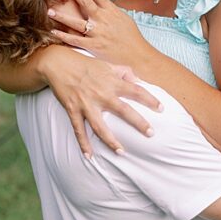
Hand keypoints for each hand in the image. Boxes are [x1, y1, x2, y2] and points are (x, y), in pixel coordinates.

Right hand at [40, 48, 161, 156]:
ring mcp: (86, 103)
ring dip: (111, 140)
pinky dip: (83, 144)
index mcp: (112, 82)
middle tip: (151, 133)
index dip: (150, 99)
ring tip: (122, 152)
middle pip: (124, 110)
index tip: (162, 109)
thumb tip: (139, 80)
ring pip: (100, 126)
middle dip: (138, 122)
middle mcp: (101, 94)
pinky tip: (90, 156)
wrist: (58, 63)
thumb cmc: (86, 64)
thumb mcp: (107, 64)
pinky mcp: (72, 110)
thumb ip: (124, 72)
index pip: (136, 91)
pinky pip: (78, 130)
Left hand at [48, 0, 152, 65]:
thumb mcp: (123, 18)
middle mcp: (103, 20)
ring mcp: (98, 33)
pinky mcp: (94, 46)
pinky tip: (53, 32)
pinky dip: (64, 36)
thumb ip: (110, 10)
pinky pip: (76, 40)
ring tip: (50, 10)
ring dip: (63, 16)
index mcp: (111, 11)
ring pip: (77, 22)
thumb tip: (101, 1)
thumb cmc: (131, 37)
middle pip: (86, 2)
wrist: (138, 55)